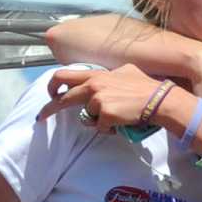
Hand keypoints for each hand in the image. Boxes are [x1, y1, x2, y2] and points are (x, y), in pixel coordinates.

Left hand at [41, 64, 161, 131]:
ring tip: (118, 116)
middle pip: (63, 97)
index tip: (50, 93)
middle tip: (42, 116)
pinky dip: (110, 128)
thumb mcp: (125, 72)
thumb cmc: (146, 87)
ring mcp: (98, 99)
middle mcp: (94, 84)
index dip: (53, 85)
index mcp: (97, 74)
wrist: (159, 100)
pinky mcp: (104, 114)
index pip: (66, 75)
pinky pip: (100, 127)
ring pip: (88, 117)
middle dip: (50, 108)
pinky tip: (122, 121)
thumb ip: (111, 76)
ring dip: (99, 120)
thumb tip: (110, 78)